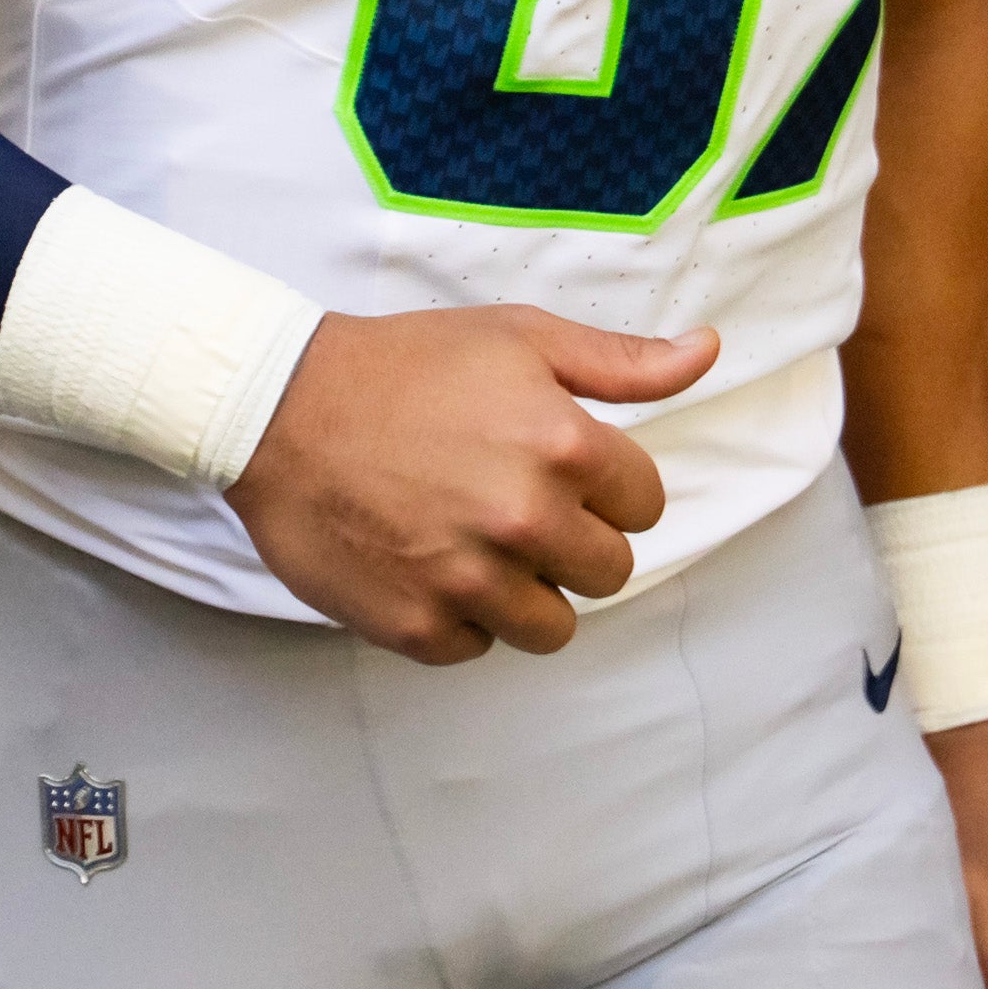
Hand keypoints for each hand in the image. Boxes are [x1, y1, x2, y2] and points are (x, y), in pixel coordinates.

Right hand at [226, 305, 717, 661]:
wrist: (280, 409)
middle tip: (515, 505)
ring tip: (476, 542)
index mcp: (562, 446)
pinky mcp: (417, 627)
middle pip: (607, 572)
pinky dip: (461, 618)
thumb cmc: (405, 366)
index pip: (645, 505)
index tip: (564, 471)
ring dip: (527, 592)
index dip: (608, 488)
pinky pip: (477, 649)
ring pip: (551, 626)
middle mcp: (523, 519)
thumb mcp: (519, 339)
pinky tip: (429, 564)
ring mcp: (468, 581)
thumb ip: (621, 362)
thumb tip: (707, 354)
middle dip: (575, 542)